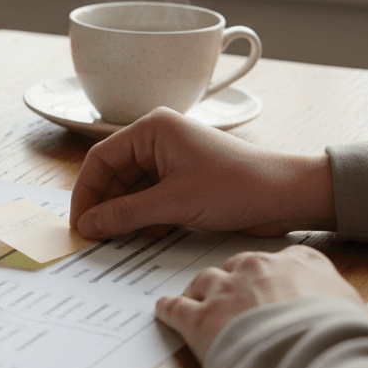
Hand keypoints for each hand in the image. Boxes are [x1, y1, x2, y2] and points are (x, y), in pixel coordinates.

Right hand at [71, 108, 335, 239]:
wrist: (287, 196)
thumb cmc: (238, 186)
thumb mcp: (174, 203)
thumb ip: (125, 214)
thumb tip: (88, 224)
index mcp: (153, 130)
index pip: (101, 159)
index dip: (86, 193)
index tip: (80, 223)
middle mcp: (159, 140)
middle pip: (114, 175)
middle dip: (106, 206)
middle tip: (96, 236)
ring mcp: (171, 161)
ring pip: (131, 190)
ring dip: (126, 215)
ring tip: (123, 238)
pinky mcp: (184, 181)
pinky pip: (150, 199)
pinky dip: (145, 218)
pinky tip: (149, 234)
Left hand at [155, 245, 367, 360]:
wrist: (307, 356)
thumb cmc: (338, 339)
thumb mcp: (366, 321)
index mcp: (301, 263)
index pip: (288, 260)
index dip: (281, 277)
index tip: (278, 285)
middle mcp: (257, 267)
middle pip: (241, 266)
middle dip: (238, 282)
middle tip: (236, 297)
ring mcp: (224, 289)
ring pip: (204, 281)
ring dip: (202, 293)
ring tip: (200, 302)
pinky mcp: (198, 316)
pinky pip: (175, 308)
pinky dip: (169, 311)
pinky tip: (164, 312)